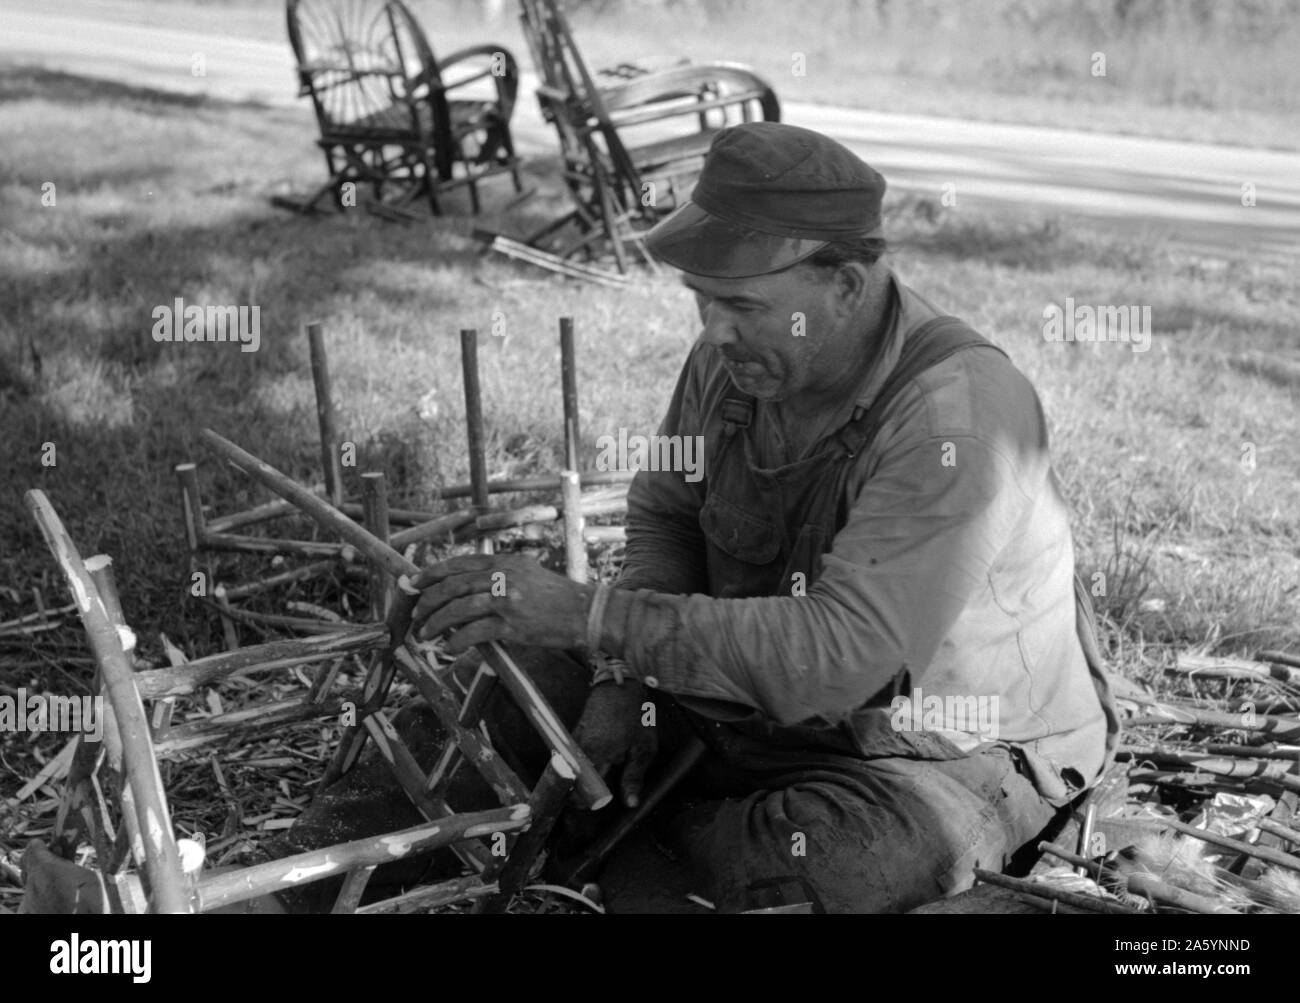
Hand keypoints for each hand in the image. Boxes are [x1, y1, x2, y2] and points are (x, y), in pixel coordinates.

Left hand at [409, 553, 588, 653]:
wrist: (585, 612)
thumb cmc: (556, 597)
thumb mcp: (527, 574)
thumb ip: (499, 575)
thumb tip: (465, 589)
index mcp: (504, 563)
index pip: (459, 564)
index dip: (431, 574)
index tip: (414, 584)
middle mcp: (503, 577)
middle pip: (453, 585)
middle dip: (427, 600)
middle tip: (415, 614)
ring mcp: (507, 600)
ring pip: (458, 609)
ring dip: (436, 623)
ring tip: (424, 634)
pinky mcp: (513, 625)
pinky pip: (475, 632)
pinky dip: (457, 641)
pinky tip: (449, 647)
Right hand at [572, 680, 656, 807]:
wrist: (619, 685)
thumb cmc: (635, 716)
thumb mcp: (643, 748)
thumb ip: (635, 777)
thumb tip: (630, 804)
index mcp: (598, 756)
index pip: (581, 791)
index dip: (585, 804)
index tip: (594, 806)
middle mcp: (580, 751)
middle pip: (572, 784)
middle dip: (579, 796)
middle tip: (593, 799)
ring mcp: (573, 742)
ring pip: (570, 772)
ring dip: (579, 781)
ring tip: (592, 784)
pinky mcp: (572, 735)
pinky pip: (571, 758)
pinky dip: (578, 766)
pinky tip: (590, 766)